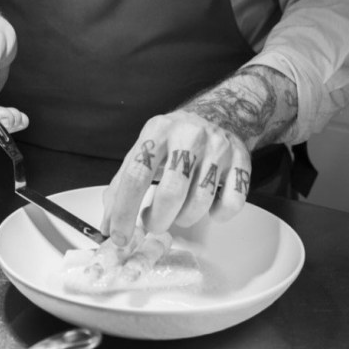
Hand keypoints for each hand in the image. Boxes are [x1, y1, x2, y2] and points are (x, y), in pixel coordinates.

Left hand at [100, 111, 250, 245]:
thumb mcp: (145, 150)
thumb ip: (123, 184)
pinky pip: (232, 202)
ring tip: (179, 210)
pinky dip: (219, 214)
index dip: (124, 210)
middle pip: (171, 193)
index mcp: (158, 131)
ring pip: (200, 202)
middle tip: (153, 223)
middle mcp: (189, 135)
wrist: (217, 114)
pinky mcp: (241, 158)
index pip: (136, 175)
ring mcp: (218, 146)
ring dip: (185, 218)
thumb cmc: (174, 140)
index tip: (119, 234)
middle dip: (158, 220)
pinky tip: (210, 206)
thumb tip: (108, 225)